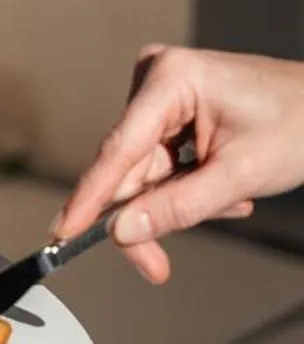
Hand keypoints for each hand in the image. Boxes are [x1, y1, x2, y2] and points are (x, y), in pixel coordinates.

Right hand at [55, 46, 303, 282]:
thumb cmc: (303, 125)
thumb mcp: (241, 175)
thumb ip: (179, 206)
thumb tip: (123, 230)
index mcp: (173, 79)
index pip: (119, 150)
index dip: (90, 199)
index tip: (64, 232)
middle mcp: (159, 79)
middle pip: (129, 169)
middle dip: (148, 214)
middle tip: (155, 263)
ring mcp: (163, 92)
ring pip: (144, 172)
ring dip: (177, 200)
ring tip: (228, 202)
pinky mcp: (171, 108)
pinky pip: (158, 163)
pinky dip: (185, 185)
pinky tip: (222, 188)